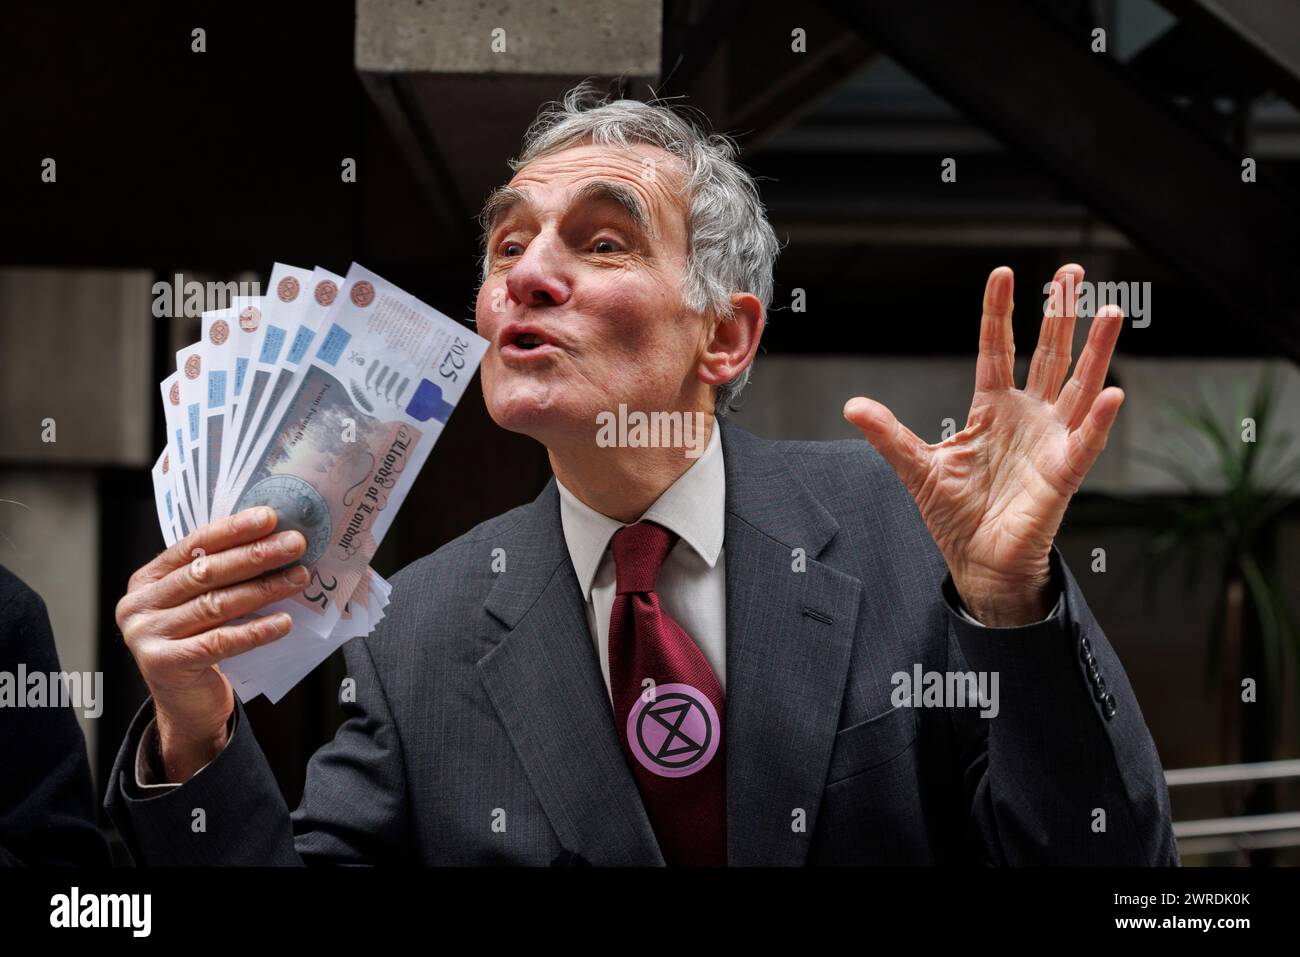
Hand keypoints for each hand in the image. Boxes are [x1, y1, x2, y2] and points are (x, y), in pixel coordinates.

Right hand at [115, 507, 309, 781]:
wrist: (187, 707)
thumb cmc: (200, 645)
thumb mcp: (198, 604)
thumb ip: (217, 575)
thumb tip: (272, 537)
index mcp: (146, 580)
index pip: (193, 545)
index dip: (233, 530)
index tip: (270, 517)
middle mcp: (139, 605)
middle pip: (206, 572)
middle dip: (256, 555)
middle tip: (295, 544)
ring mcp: (147, 636)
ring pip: (216, 604)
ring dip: (264, 588)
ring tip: (299, 578)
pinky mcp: (164, 664)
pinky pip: (220, 641)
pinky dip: (255, 631)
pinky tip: (284, 622)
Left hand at [844, 264, 1124, 625]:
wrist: (979, 560)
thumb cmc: (955, 514)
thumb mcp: (916, 467)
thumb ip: (889, 433)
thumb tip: (852, 405)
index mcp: (993, 409)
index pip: (998, 349)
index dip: (1000, 313)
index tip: (1003, 274)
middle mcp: (1028, 416)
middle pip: (1049, 355)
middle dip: (1059, 314)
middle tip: (1071, 272)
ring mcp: (1050, 440)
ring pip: (1079, 385)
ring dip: (1095, 351)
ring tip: (1109, 311)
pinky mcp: (1064, 473)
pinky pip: (1087, 441)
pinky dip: (1101, 418)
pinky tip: (1112, 391)